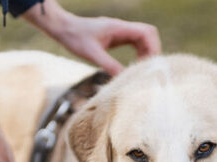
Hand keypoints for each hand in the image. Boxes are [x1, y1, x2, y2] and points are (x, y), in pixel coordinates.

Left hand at [23, 0, 160, 75]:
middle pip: (149, 34)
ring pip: (143, 39)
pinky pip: (134, 43)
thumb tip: (124, 78)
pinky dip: (138, 53)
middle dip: (152, 51)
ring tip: (140, 69)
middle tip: (147, 68)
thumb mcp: (92, 54)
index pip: (147, 32)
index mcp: (119, 28)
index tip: (150, 63)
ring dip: (146, 53)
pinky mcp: (116, 37)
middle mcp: (122, 27)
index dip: (153, 47)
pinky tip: (132, 66)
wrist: (63, 28)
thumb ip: (109, 65)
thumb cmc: (75, 38)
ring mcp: (120, 31)